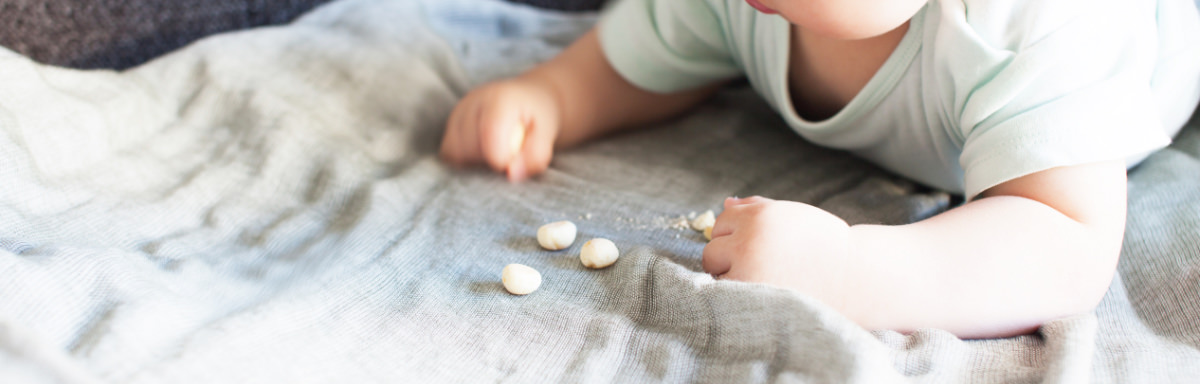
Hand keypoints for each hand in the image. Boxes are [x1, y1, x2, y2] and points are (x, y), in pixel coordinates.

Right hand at [439, 76, 561, 180]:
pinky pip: (448, 154)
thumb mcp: (547, 134)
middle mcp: (472, 101)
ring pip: (455, 152)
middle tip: (508, 154)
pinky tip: (482, 153)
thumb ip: (536, 155)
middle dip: (489, 160)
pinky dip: (464, 160)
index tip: (512, 161)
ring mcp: (457, 112)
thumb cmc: (537, 118)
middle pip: (469, 147)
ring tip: (495, 151)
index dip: (500, 159)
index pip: (489, 135)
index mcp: (499, 99)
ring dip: (475, 162)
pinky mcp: (450, 125)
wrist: (526, 101)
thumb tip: (512, 174)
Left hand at [702, 196, 858, 313]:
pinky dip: (736, 295)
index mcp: (759, 216)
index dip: (736, 234)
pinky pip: (726, 295)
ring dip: (730, 276)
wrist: (853, 277)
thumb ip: (757, 208)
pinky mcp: (751, 296)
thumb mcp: (792, 216)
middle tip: (758, 264)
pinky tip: (760, 294)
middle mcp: (748, 240)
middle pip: (712, 248)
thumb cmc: (824, 244)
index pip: (722, 222)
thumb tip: (726, 203)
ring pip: (715, 273)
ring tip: (761, 279)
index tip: (756, 245)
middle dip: (728, 255)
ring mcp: (747, 270)